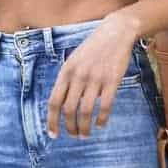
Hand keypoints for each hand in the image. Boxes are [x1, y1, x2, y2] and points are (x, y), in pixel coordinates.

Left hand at [46, 12, 140, 138]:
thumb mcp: (74, 59)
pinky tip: (100, 124)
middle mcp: (79, 75)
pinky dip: (101, 119)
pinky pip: (105, 106)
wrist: (115, 32)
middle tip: (73, 135)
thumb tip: (63, 104)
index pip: (54, 101)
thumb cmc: (93, 47)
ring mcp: (95, 78)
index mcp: (66, 71)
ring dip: (85, 127)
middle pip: (69, 109)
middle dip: (70, 127)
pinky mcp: (112, 80)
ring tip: (85, 135)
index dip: (52, 121)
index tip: (53, 134)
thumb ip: (68, 79)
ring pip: (86, 111)